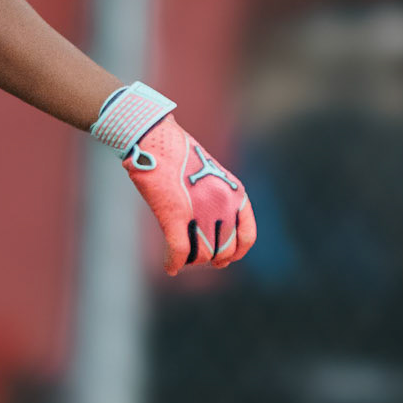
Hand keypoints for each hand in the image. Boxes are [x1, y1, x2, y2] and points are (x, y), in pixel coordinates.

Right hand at [123, 114, 255, 276]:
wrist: (155, 136)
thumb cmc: (178, 154)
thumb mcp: (210, 175)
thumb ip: (217, 202)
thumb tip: (212, 234)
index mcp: (235, 193)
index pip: (247, 237)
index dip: (235, 253)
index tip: (224, 258)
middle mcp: (223, 203)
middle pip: (223, 250)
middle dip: (211, 258)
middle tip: (197, 257)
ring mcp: (200, 210)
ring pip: (202, 254)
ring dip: (191, 260)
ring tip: (181, 257)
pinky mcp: (174, 213)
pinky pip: (179, 250)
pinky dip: (173, 263)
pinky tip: (170, 267)